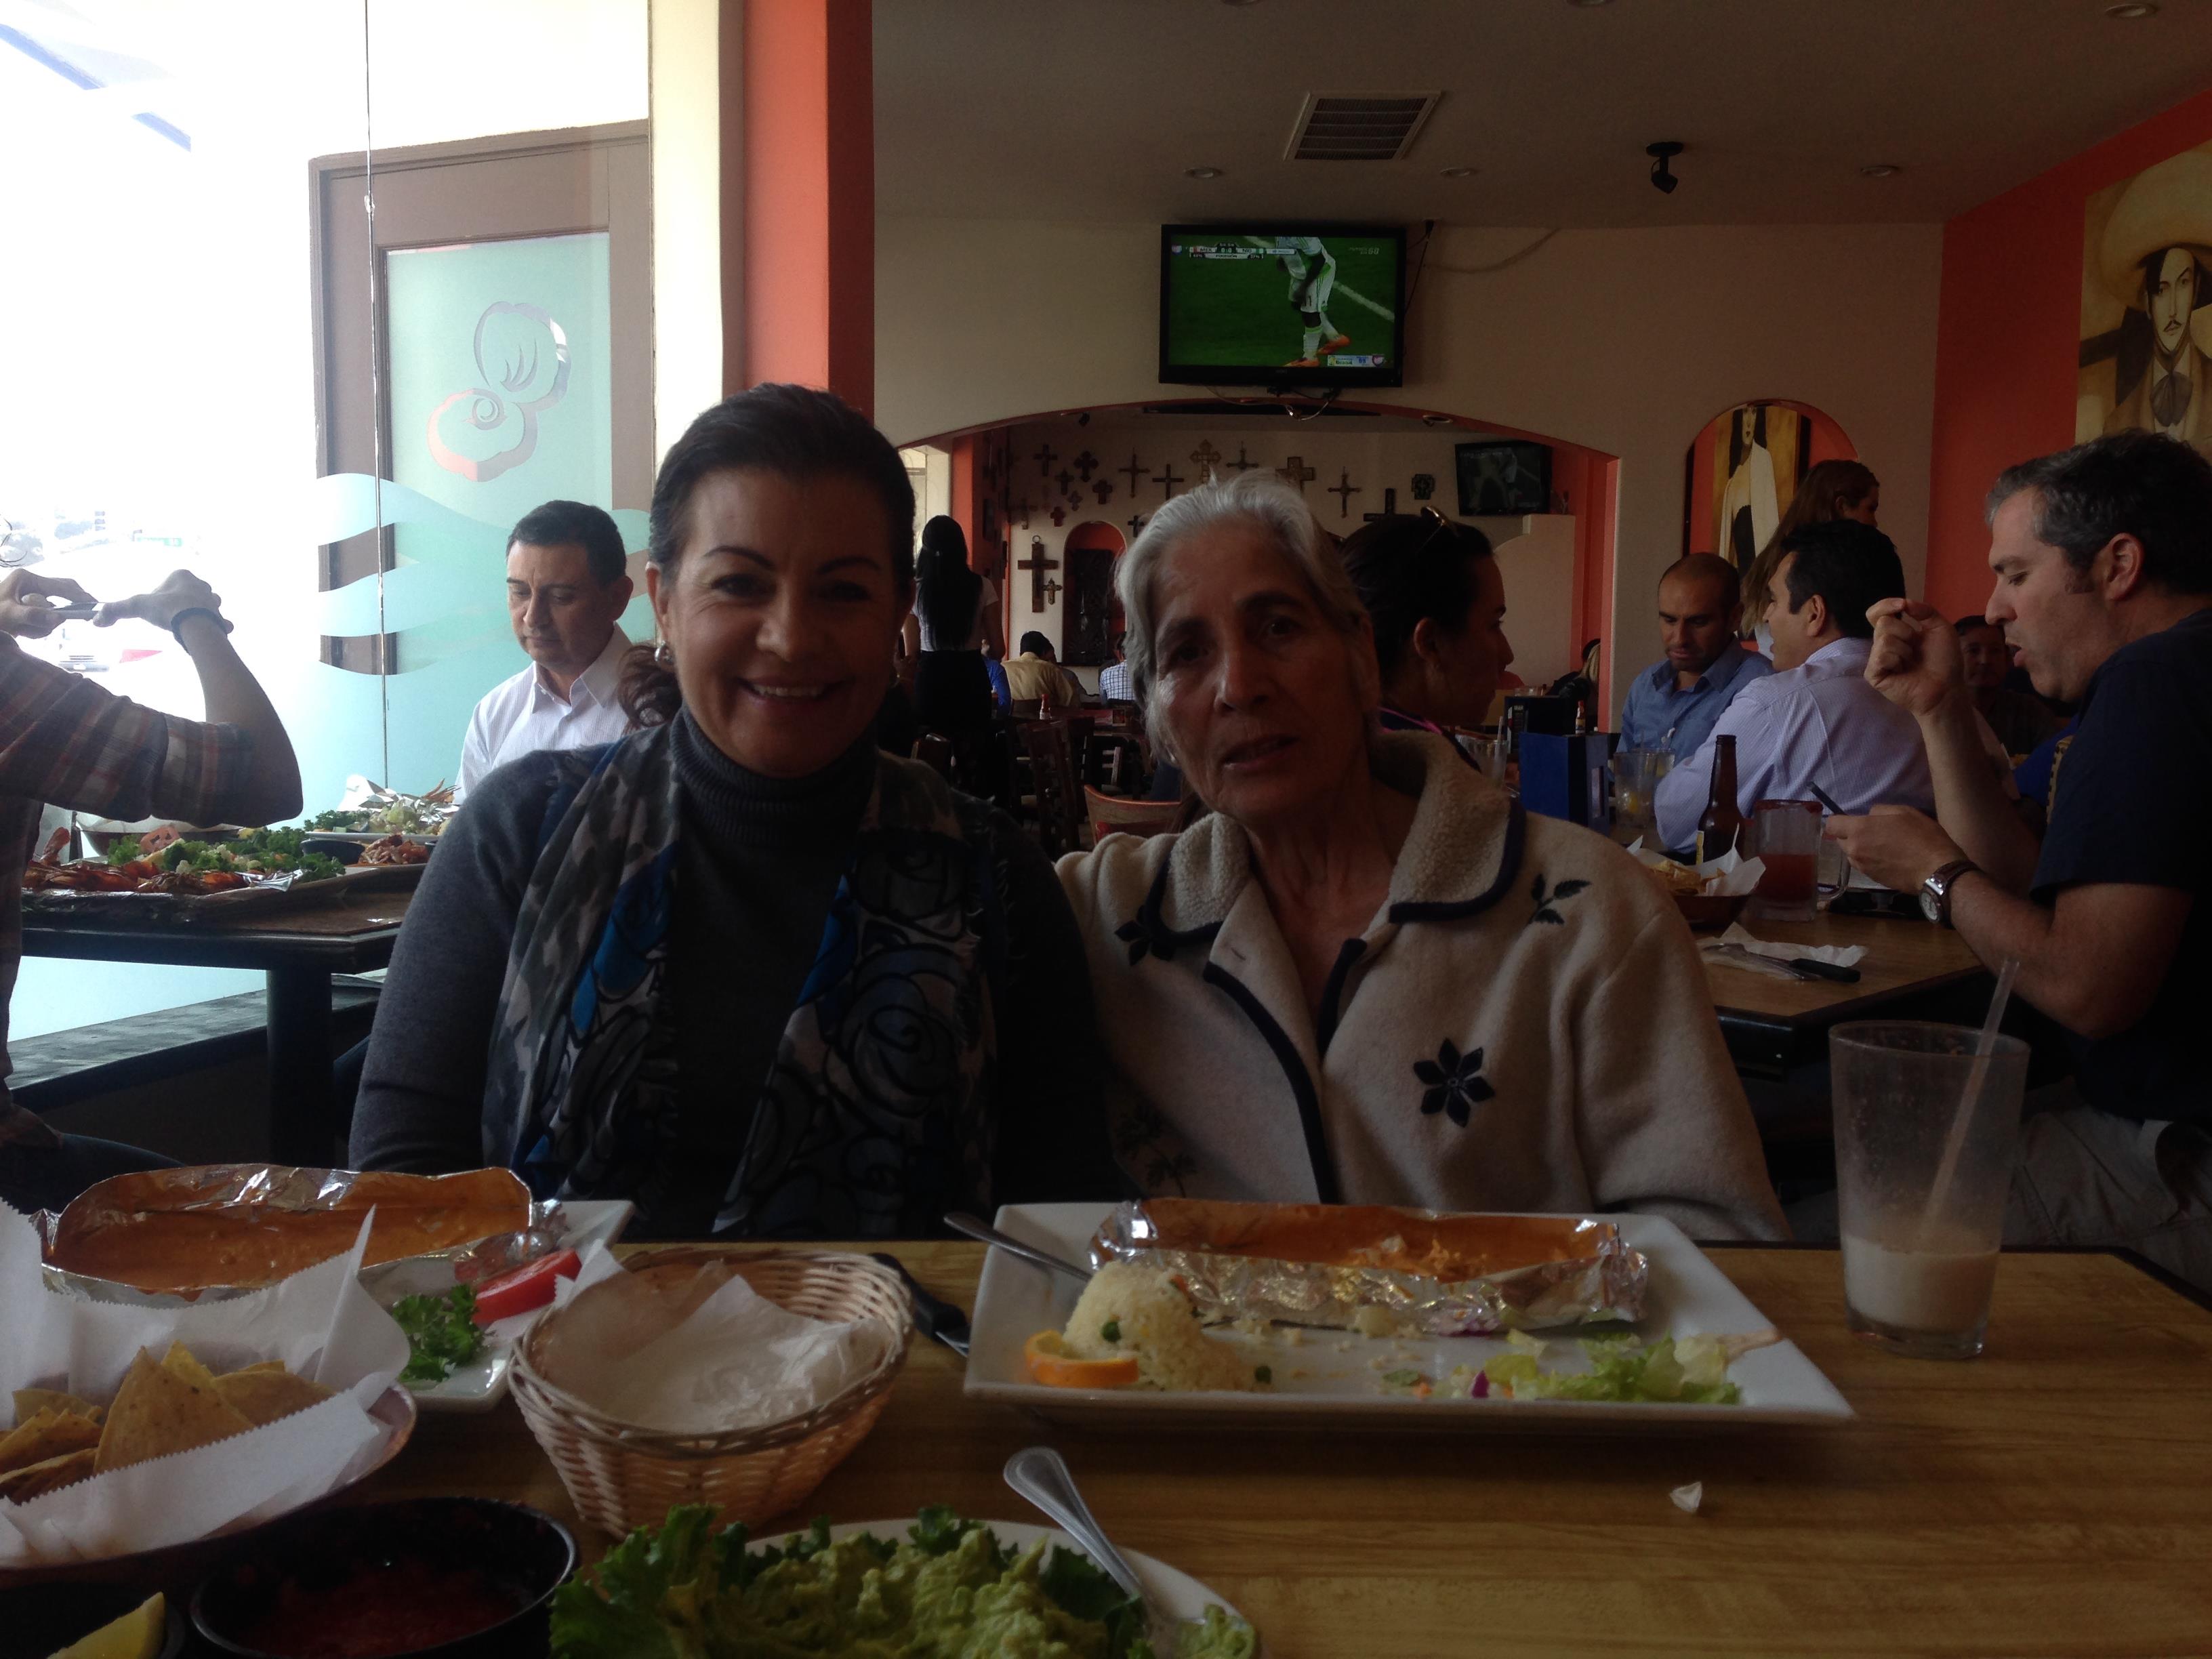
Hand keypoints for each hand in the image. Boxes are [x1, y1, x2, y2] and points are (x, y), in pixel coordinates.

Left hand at [0, 568, 95, 638]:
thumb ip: (33, 616)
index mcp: (27, 578)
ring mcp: (29, 596)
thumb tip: (59, 619)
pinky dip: (36, 629)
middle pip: (60, 595)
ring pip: (51, 611)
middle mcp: (30, 584)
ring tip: (25, 633)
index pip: (61, 586)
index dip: (79, 596)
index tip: (95, 605)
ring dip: (43, 626)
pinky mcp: (27, 608)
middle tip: (81, 619)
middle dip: (61, 612)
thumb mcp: (9, 615)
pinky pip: (43, 619)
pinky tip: (23, 633)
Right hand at [95, 569, 220, 633]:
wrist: (193, 625)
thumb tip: (95, 620)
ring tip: (190, 624)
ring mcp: (213, 601)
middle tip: (173, 616)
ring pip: (207, 605)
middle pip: (189, 594)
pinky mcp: (221, 617)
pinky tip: (210, 633)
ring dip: (201, 613)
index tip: (157, 609)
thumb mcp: (136, 607)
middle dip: (182, 603)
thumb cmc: (166, 610)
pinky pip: (221, 621)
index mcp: (182, 576)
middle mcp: (201, 584)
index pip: (169, 583)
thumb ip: (116, 610)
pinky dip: (217, 627)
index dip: (160, 596)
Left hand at [1825, 805, 1963, 893]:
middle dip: (1851, 835)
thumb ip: (1880, 811)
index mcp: (1859, 830)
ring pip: (1852, 854)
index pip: (1832, 825)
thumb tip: (1869, 816)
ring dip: (1861, 849)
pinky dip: (1870, 860)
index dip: (1839, 821)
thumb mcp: (1904, 812)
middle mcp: (1855, 850)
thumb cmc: (1922, 837)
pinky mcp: (1872, 879)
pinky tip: (1888, 858)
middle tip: (1873, 833)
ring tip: (1883, 846)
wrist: (1936, 870)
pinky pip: (1863, 865)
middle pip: (1841, 840)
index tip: (1851, 820)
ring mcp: (1862, 867)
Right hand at [1863, 598, 1967, 718]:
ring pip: (1883, 638)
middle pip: (1882, 622)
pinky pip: (1880, 656)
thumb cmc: (1944, 660)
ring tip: (1911, 662)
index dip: (1885, 605)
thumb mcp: (1940, 627)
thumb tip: (1904, 602)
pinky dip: (1896, 660)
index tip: (1902, 606)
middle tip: (1915, 649)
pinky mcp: (1873, 674)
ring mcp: (1876, 659)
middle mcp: (1883, 644)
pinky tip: (1902, 670)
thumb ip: (1924, 611)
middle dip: (1905, 632)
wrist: (1946, 687)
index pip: (1877, 613)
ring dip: (1904, 649)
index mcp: (1896, 632)